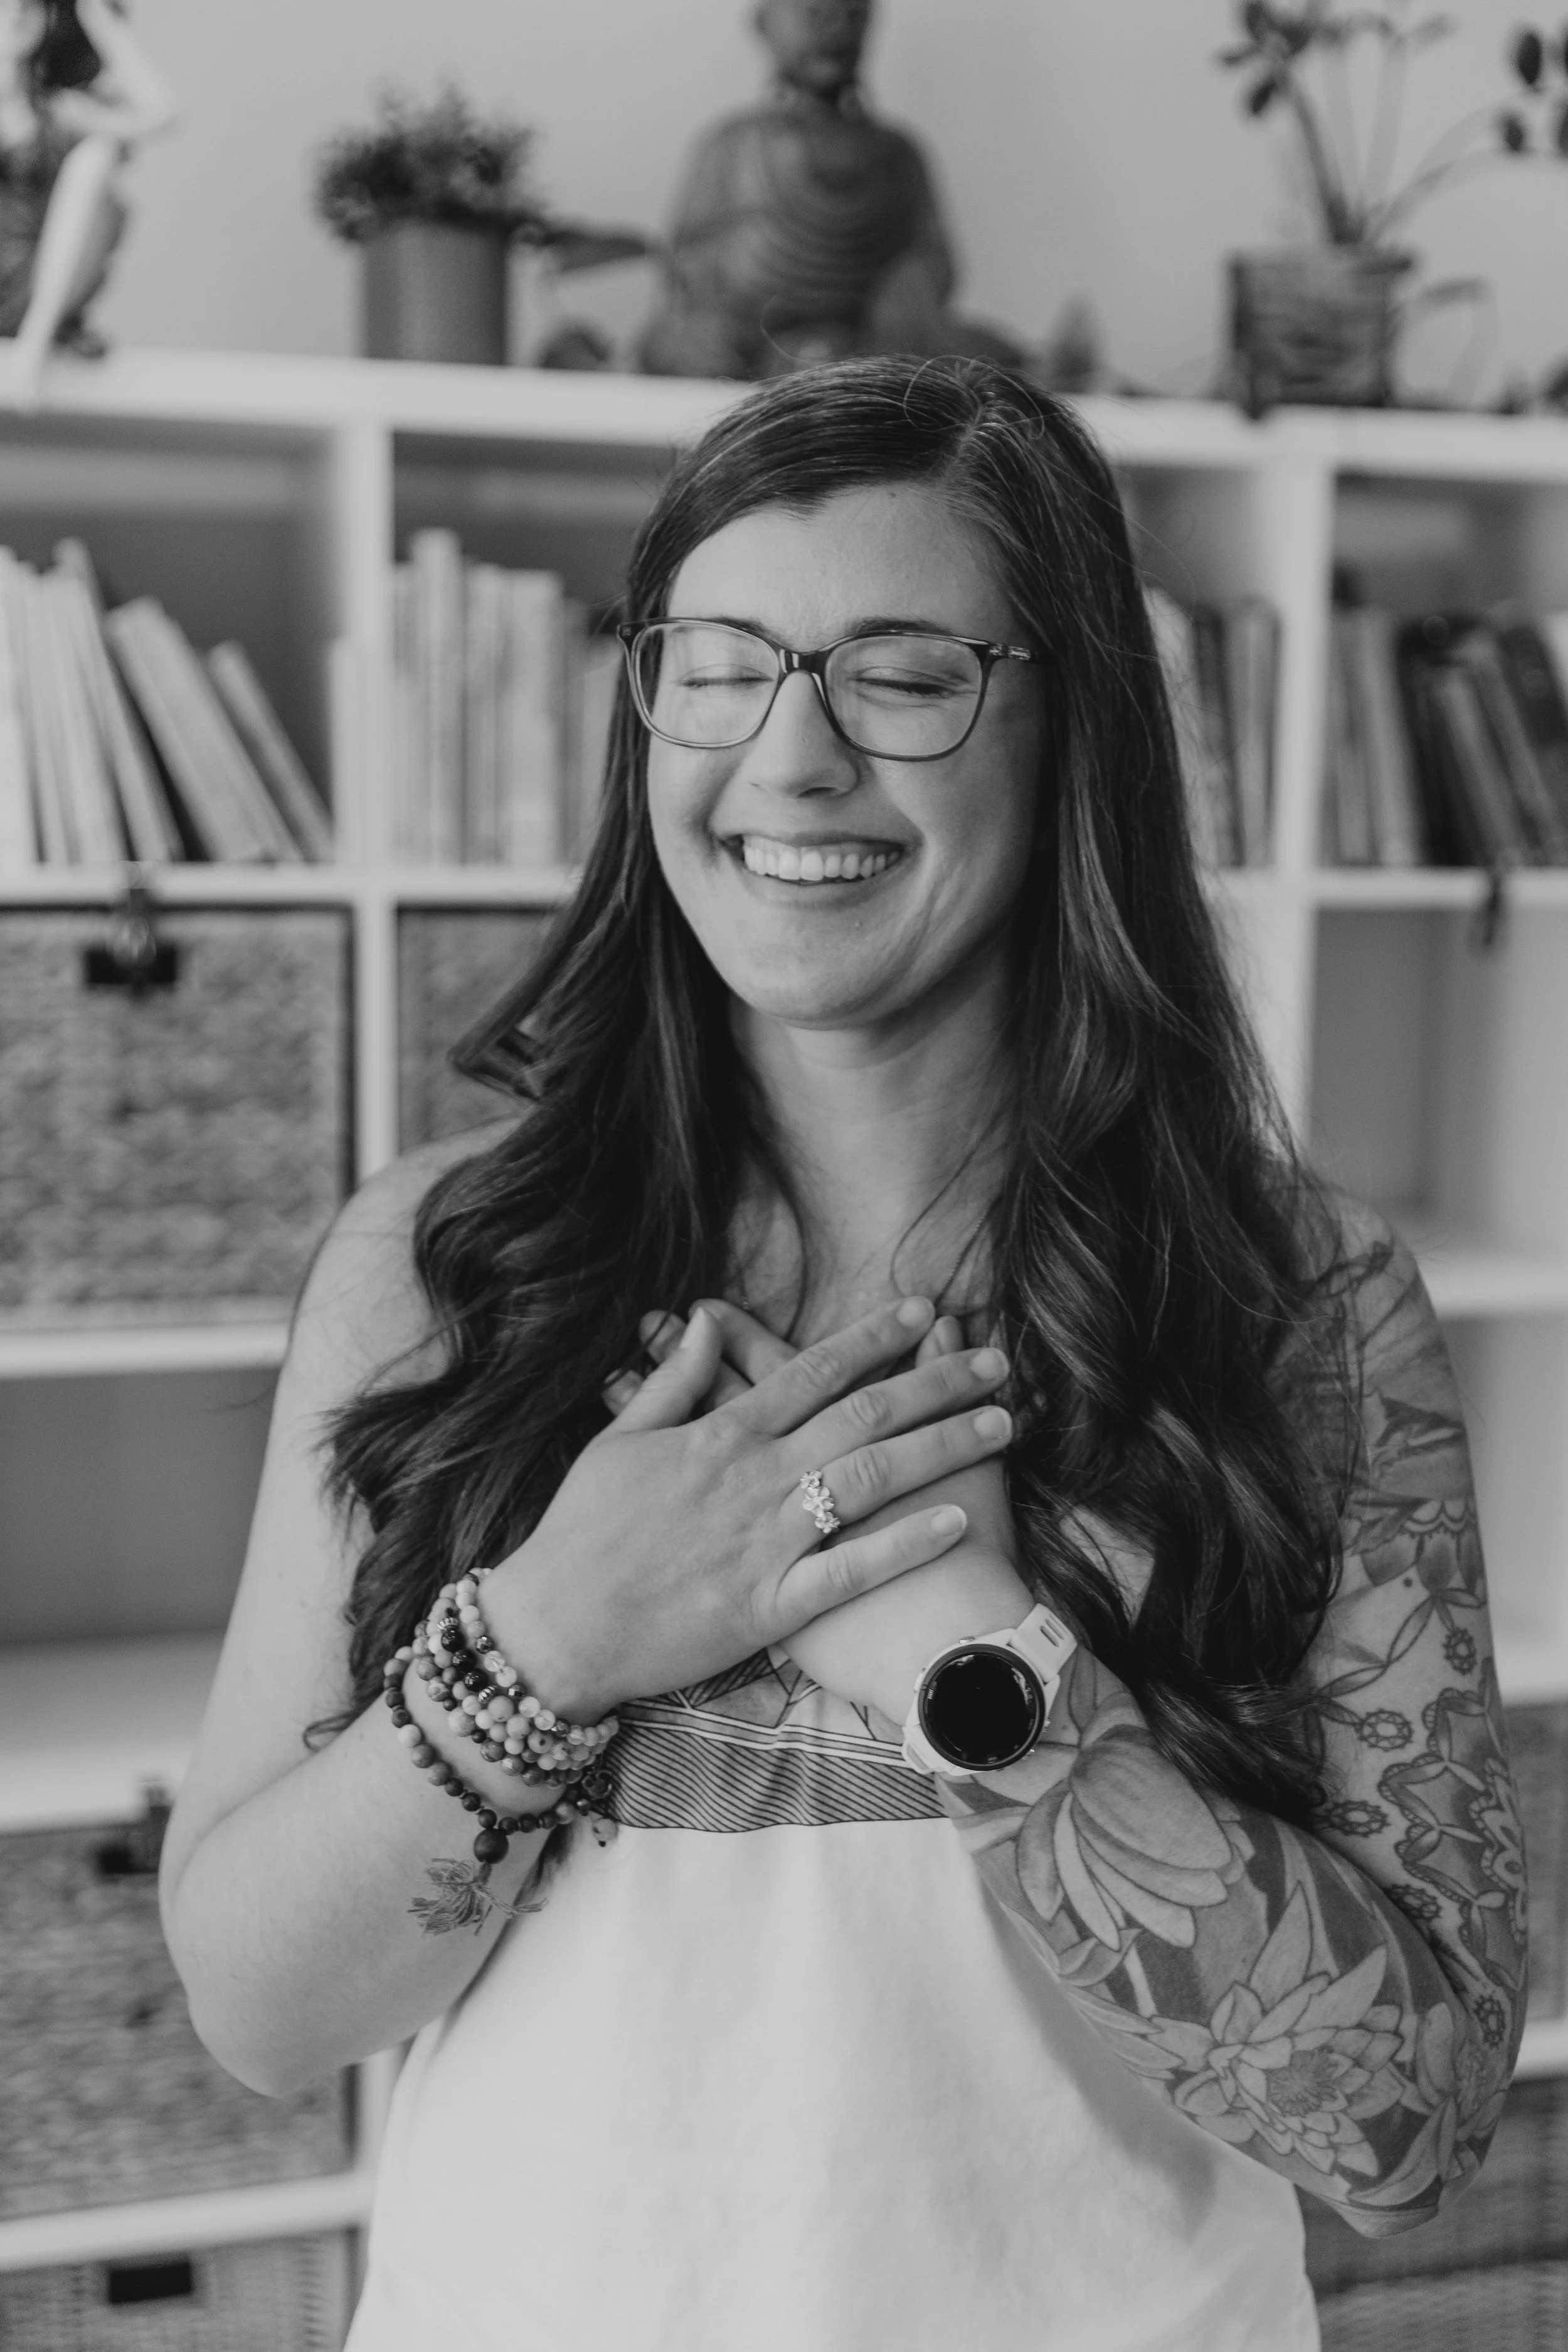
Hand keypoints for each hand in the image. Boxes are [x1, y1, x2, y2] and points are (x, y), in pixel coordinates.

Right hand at [483, 1296, 1014, 1721]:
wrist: (556, 1628)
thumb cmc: (581, 1533)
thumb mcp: (617, 1441)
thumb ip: (672, 1382)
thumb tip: (708, 1324)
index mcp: (720, 1434)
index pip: (813, 1370)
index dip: (874, 1337)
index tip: (925, 1311)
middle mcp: (755, 1477)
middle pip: (864, 1414)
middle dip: (936, 1382)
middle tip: (997, 1360)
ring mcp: (767, 1540)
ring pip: (873, 1479)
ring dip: (943, 1446)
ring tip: (1002, 1423)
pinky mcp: (772, 1605)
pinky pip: (853, 1570)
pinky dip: (906, 1544)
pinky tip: (960, 1519)